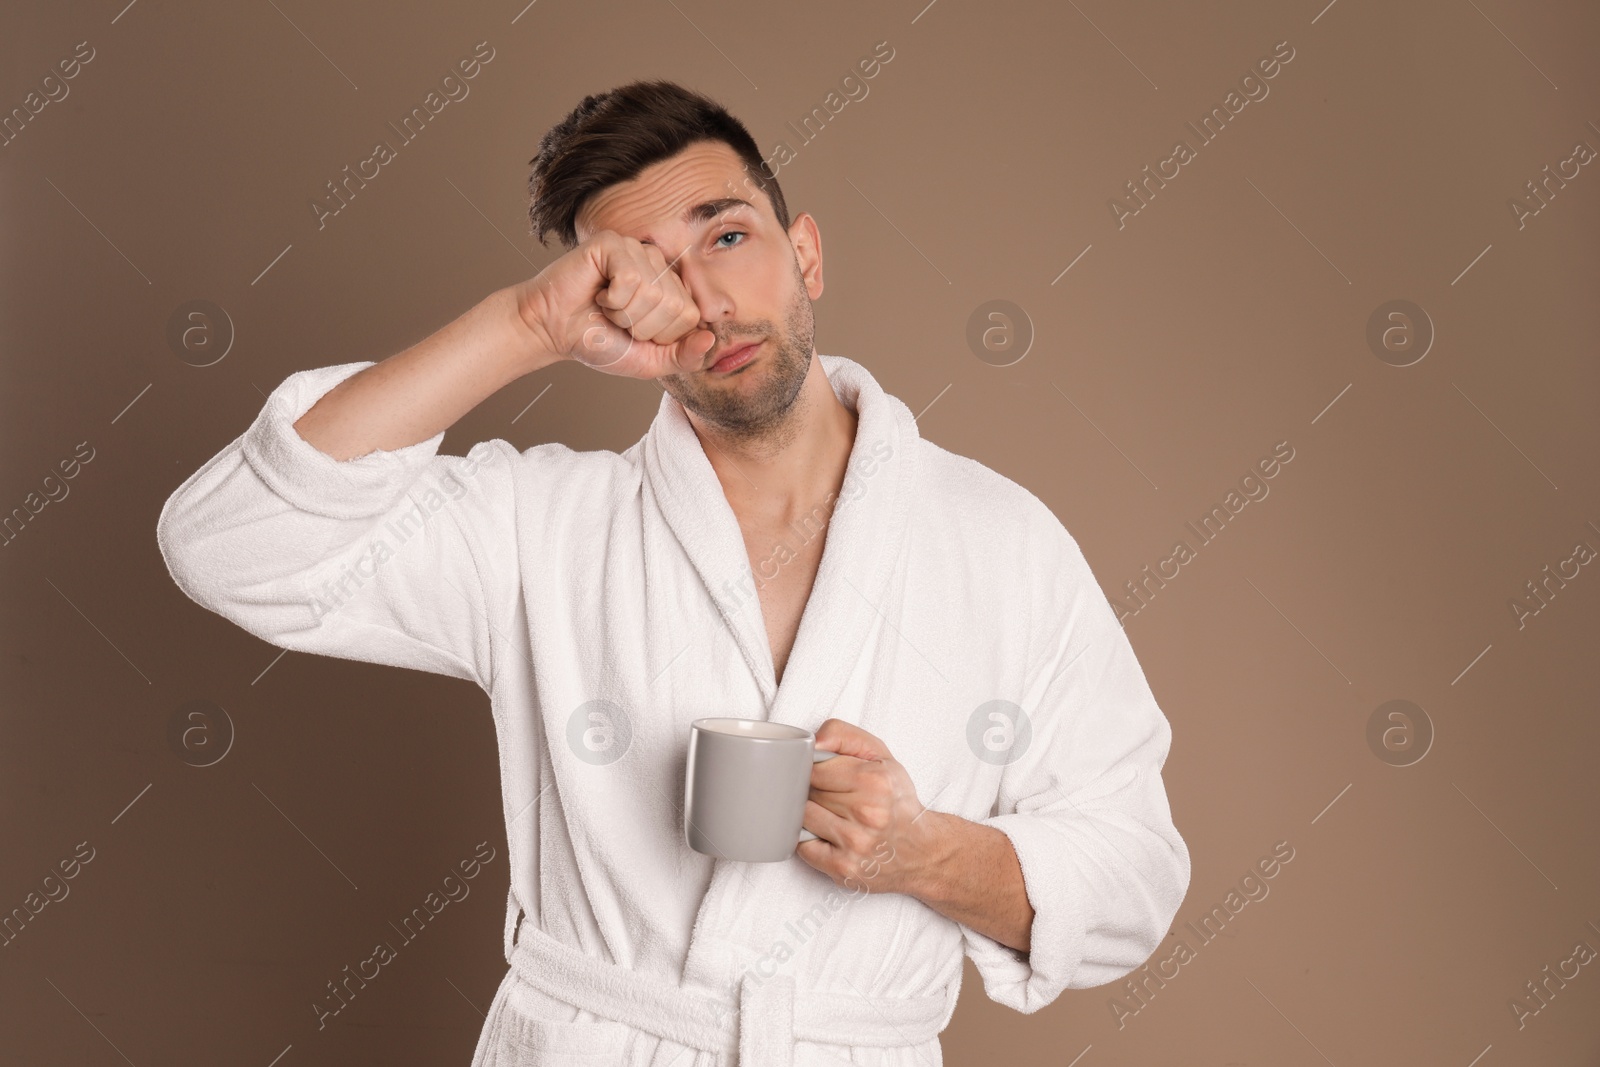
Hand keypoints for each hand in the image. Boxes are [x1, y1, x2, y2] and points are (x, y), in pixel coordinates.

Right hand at [512, 229, 716, 377]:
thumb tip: (712, 341)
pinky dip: (612, 297)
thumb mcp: (650, 362)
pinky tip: (598, 291)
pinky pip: (630, 278)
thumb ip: (684, 357)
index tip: (636, 333)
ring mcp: (637, 251)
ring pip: (653, 292)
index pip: (691, 317)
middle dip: (641, 326)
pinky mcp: (613, 243)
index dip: (660, 336)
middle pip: (674, 305)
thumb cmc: (600, 342)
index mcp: (673, 290)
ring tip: (606, 306)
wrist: (554, 331)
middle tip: (618, 319)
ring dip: (623, 312)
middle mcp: (659, 266)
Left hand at [797, 719, 943, 896]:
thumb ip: (843, 735)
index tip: (827, 776)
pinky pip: (803, 847)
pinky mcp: (843, 868)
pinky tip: (830, 837)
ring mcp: (855, 844)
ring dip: (811, 816)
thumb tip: (811, 742)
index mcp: (876, 781)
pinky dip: (810, 841)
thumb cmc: (896, 800)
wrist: (921, 851)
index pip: (814, 768)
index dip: (815, 770)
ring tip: (834, 816)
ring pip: (802, 818)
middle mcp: (867, 813)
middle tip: (835, 797)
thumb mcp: (879, 755)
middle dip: (815, 792)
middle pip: (808, 793)